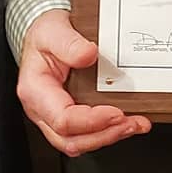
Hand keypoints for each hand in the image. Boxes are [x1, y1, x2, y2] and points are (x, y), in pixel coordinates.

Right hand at [17, 10, 150, 156]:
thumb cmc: (46, 34)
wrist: (46, 34)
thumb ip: (68, 43)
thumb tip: (88, 55)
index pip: (62, 119)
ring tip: (135, 124)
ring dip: (110, 136)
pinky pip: (87, 134)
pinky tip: (128, 122)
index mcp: (36, 91)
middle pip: (71, 140)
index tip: (116, 112)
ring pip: (79, 143)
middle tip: (132, 123)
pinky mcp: (69, 117)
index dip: (92, 121)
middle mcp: (42, 110)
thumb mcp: (53, 29)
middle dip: (105, 135)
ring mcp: (54, 116)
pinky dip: (108, 132)